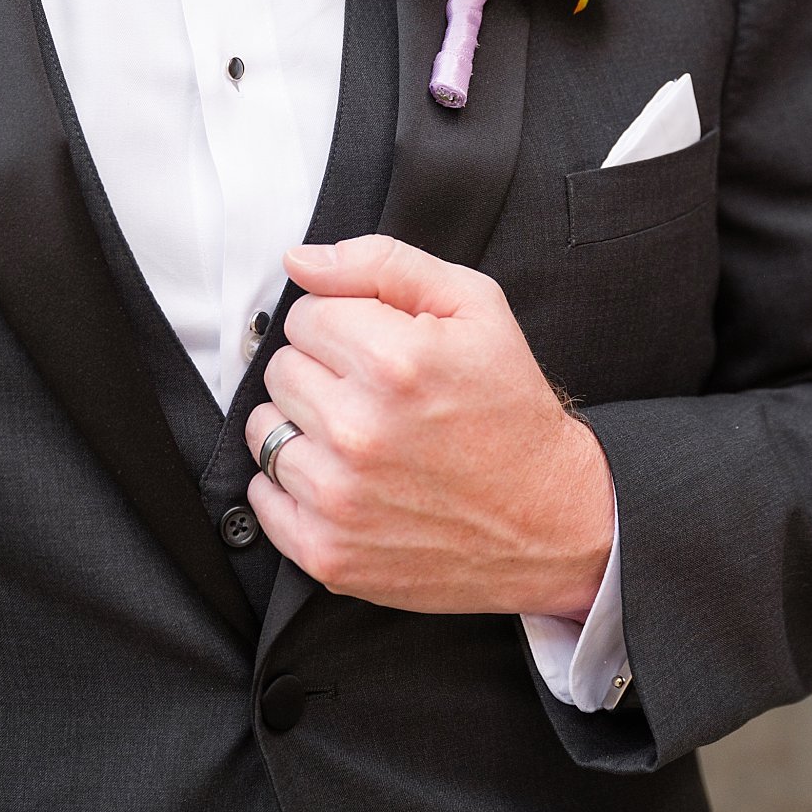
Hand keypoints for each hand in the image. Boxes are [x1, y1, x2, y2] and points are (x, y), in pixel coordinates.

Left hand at [244, 234, 613, 617]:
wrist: (550, 520)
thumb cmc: (512, 409)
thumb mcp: (478, 309)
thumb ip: (386, 264)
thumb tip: (300, 260)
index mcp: (396, 361)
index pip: (307, 315)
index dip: (346, 324)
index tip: (380, 349)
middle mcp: (360, 430)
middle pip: (281, 370)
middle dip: (324, 373)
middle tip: (378, 394)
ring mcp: (340, 498)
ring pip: (264, 430)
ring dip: (305, 427)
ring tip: (364, 437)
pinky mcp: (328, 552)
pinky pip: (261, 497)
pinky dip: (294, 486)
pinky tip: (348, 479)